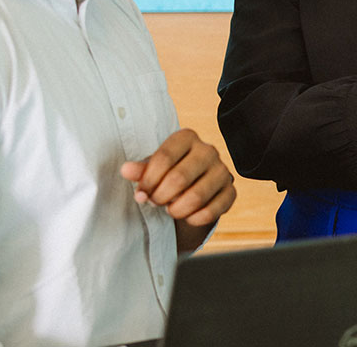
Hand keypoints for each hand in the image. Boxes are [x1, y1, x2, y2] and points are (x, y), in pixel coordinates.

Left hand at [121, 128, 236, 227]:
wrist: (193, 185)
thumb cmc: (169, 172)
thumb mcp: (153, 168)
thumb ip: (140, 170)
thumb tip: (126, 170)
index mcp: (187, 137)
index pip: (164, 158)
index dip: (148, 180)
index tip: (141, 193)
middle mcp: (208, 151)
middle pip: (179, 178)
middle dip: (161, 196)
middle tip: (154, 202)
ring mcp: (222, 171)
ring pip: (196, 197)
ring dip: (176, 210)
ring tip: (170, 210)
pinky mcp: (230, 192)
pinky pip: (212, 211)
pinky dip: (194, 219)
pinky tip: (187, 216)